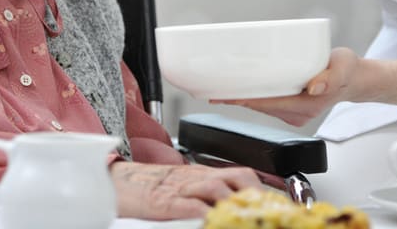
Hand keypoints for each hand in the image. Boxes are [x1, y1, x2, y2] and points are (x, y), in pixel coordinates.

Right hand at [110, 161, 260, 219]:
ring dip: (235, 205)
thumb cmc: (149, 189)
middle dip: (256, 196)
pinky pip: (188, 206)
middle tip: (266, 214)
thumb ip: (207, 197)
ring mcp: (180, 189)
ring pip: (216, 188)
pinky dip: (204, 214)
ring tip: (245, 219)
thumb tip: (229, 212)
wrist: (116, 183)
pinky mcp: (163, 202)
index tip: (279, 208)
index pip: (243, 176)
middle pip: (238, 178)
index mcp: (204, 175)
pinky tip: (211, 220)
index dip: (264, 191)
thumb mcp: (184, 187)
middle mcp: (196, 178)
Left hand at [212, 47, 362, 126]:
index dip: (248, 100)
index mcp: (308, 105)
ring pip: (262, 107)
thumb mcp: (343, 66)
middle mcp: (299, 113)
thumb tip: (314, 87)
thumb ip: (331, 77)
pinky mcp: (292, 108)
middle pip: (261, 107)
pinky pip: (268, 104)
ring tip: (220, 89)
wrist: (355, 79)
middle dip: (237, 100)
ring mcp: (295, 113)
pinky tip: (240, 89)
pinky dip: (254, 97)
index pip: (270, 104)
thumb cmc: (348, 70)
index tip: (228, 97)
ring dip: (243, 98)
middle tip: (212, 92)